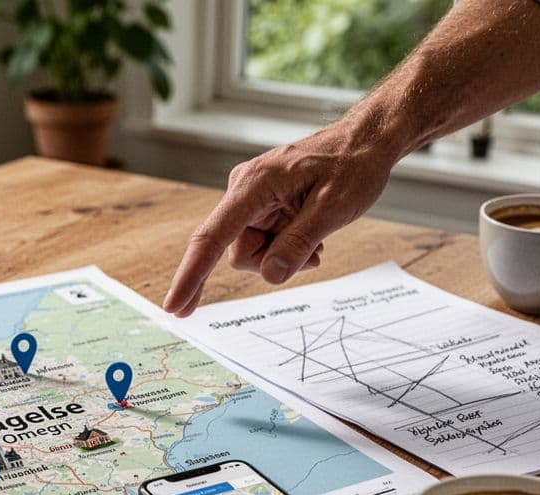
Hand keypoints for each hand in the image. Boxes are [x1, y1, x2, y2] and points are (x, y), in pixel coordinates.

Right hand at [162, 125, 395, 316]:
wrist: (364, 143)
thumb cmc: (351, 167)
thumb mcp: (332, 209)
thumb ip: (298, 244)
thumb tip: (269, 275)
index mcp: (253, 186)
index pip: (212, 237)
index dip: (191, 275)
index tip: (175, 307)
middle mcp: (243, 191)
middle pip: (239, 253)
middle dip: (273, 262)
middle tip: (314, 253)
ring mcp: (252, 199)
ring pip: (253, 252)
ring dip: (284, 255)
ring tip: (316, 237)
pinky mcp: (262, 206)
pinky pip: (264, 242)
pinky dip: (286, 246)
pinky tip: (310, 233)